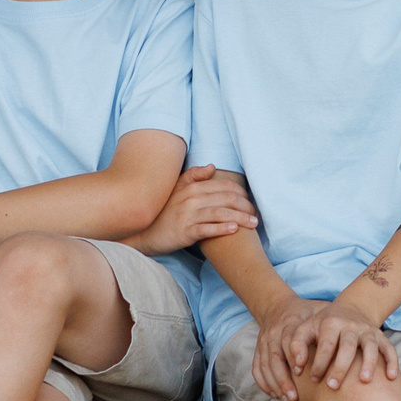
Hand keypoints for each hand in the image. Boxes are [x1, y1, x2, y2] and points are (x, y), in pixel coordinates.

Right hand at [128, 165, 258, 253]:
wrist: (145, 233)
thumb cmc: (164, 212)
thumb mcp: (176, 189)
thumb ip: (193, 176)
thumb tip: (211, 167)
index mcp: (191, 187)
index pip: (223, 186)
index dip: (241, 193)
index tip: (250, 202)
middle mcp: (190, 199)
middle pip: (226, 199)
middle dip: (245, 206)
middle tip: (256, 215)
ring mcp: (187, 215)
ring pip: (220, 213)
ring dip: (240, 218)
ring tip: (253, 224)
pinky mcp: (185, 232)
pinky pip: (207, 229)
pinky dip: (222, 229)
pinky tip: (234, 230)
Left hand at [254, 296, 397, 400]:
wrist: (351, 308)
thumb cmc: (323, 326)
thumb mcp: (306, 328)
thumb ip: (296, 344)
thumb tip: (296, 367)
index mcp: (331, 323)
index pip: (325, 344)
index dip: (319, 362)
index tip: (314, 379)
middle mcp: (351, 326)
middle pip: (347, 346)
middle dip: (340, 367)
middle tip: (332, 387)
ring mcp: (368, 331)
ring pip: (370, 346)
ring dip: (368, 363)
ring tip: (364, 381)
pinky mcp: (381, 337)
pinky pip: (389, 349)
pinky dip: (392, 362)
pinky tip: (391, 377)